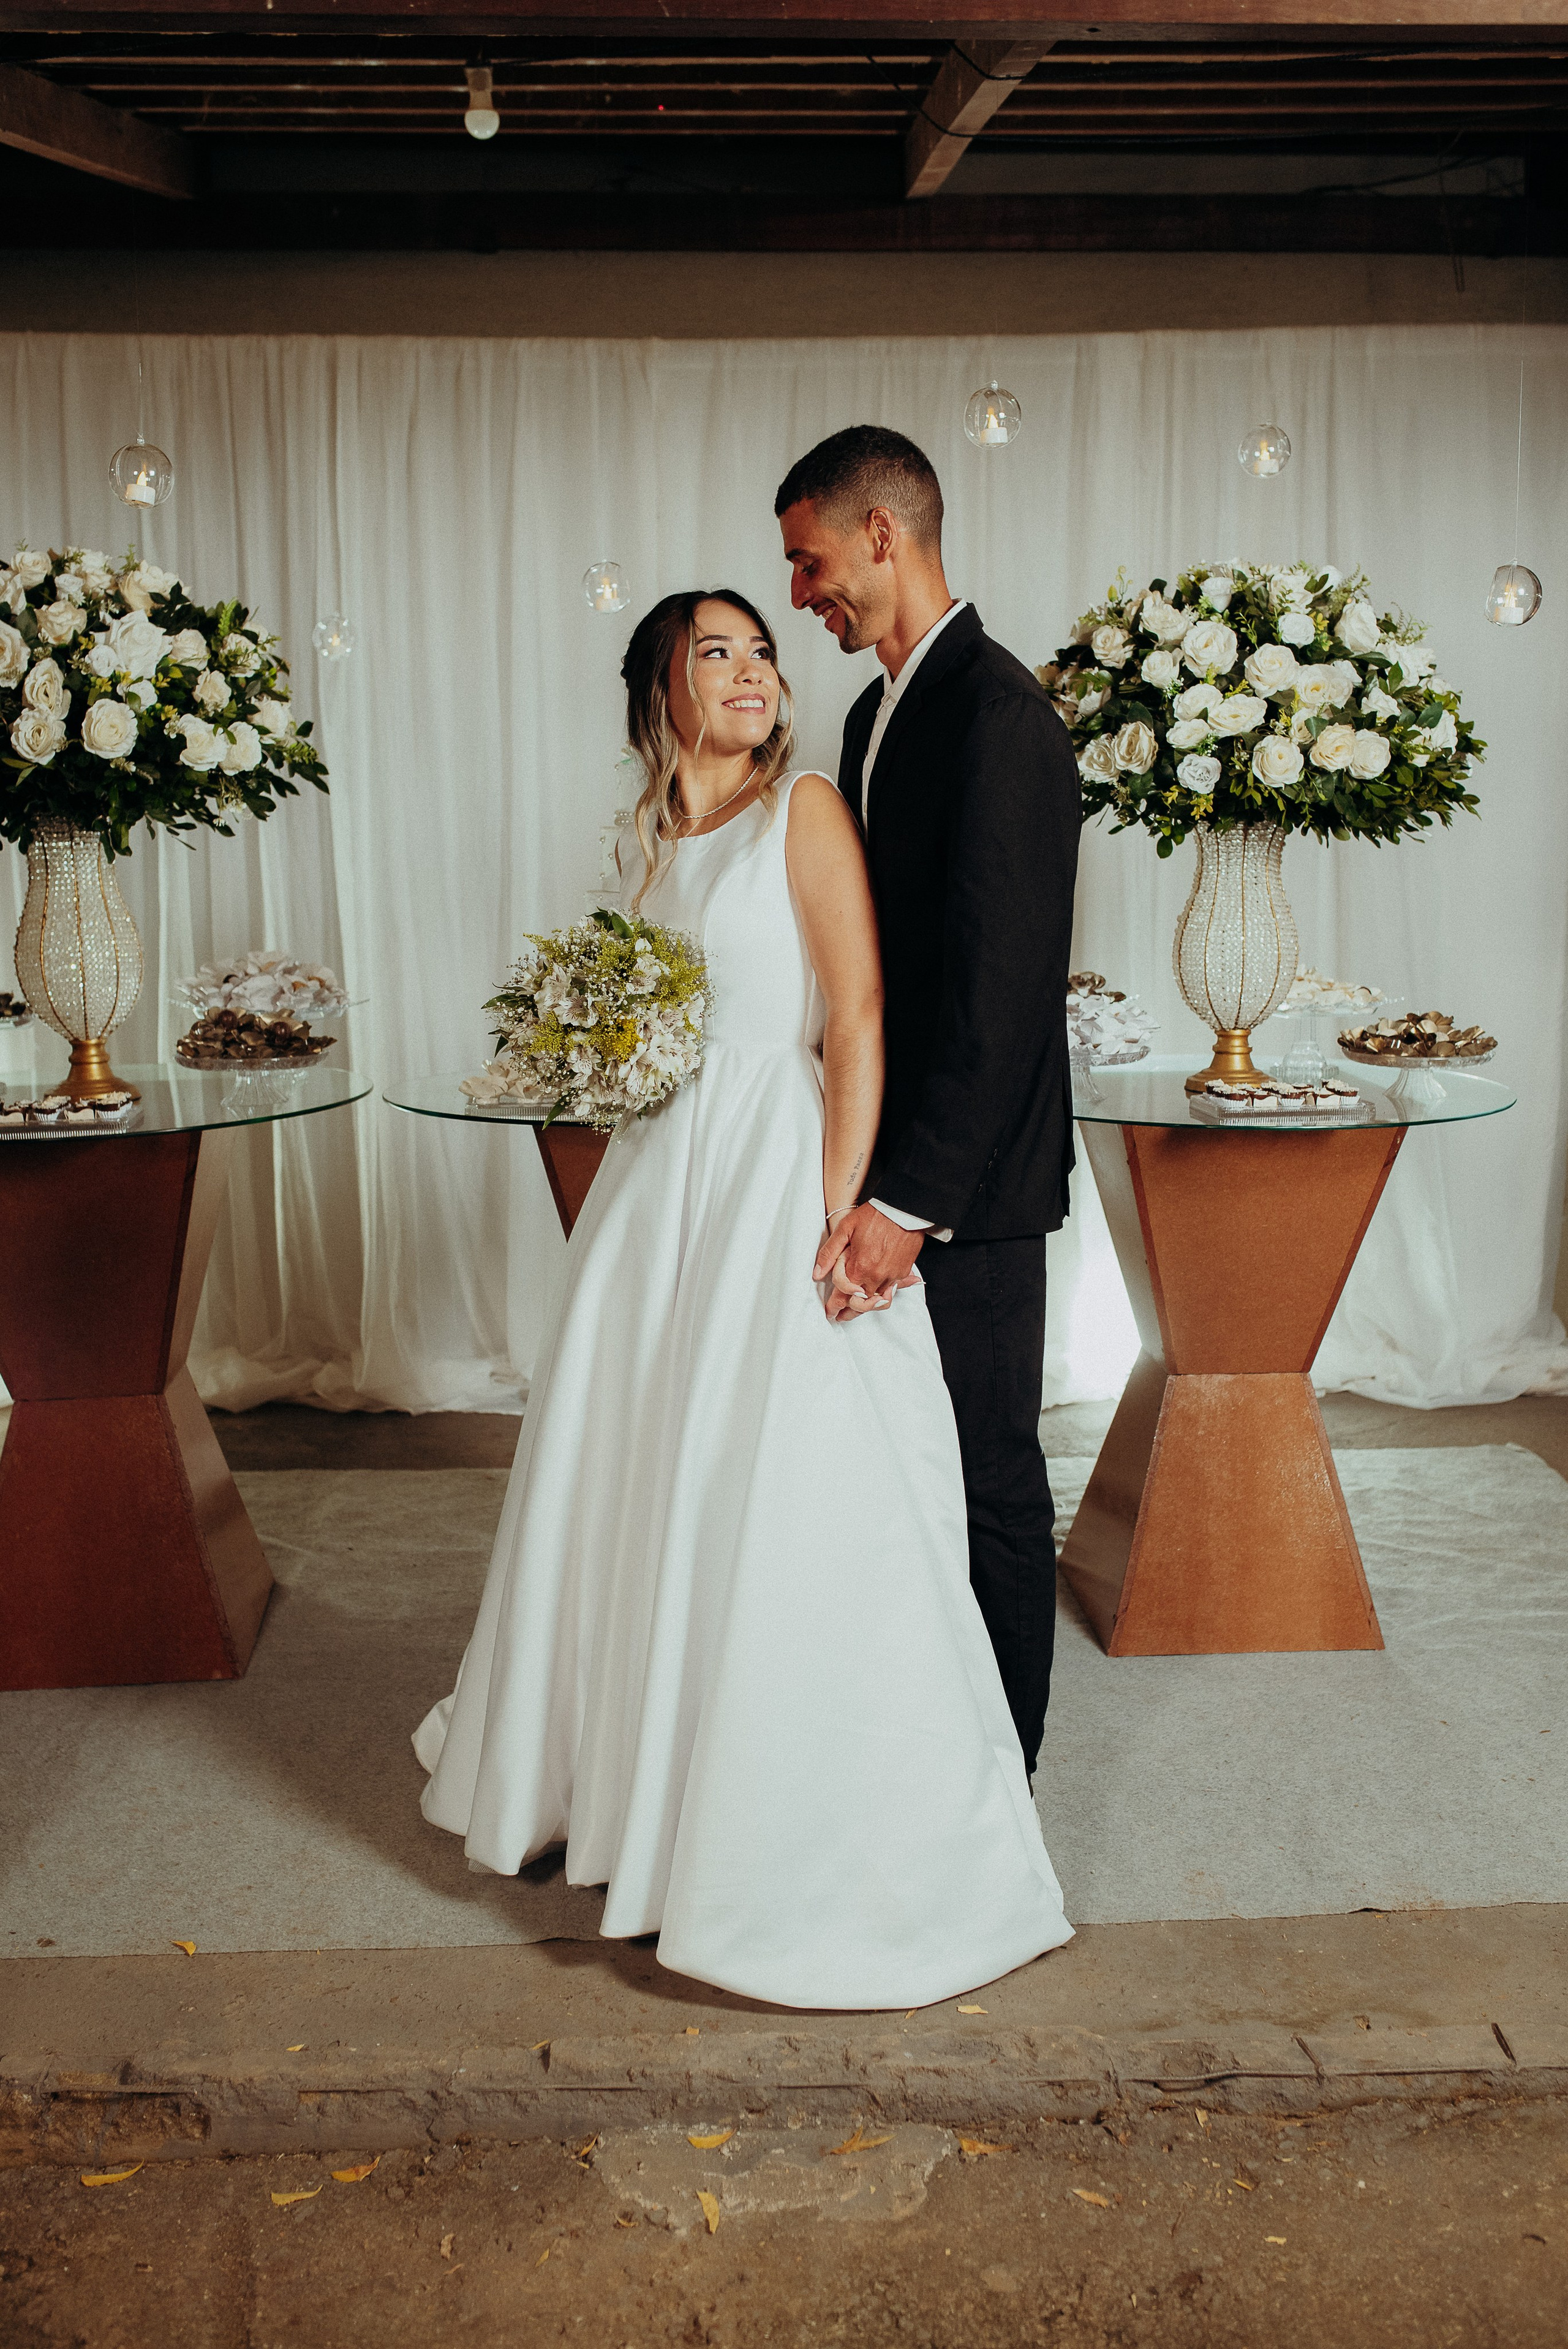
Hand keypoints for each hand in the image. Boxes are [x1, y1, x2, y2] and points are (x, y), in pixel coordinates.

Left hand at [813, 1203, 923, 1322]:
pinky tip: (876, 1297)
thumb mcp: (845, 1229)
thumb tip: (817, 1273)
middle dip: (848, 1313)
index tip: (830, 1312)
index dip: (834, 1307)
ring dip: (865, 1308)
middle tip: (840, 1317)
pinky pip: (890, 1291)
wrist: (903, 1209)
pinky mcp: (902, 1272)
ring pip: (876, 1301)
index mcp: (859, 1267)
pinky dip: (882, 1296)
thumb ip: (829, 1253)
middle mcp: (876, 1276)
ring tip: (856, 1311)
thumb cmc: (874, 1215)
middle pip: (859, 1305)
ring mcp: (891, 1276)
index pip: (842, 1296)